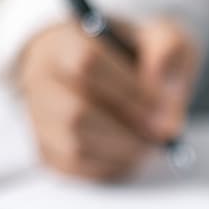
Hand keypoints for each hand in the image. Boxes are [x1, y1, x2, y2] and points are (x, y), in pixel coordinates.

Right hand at [16, 18, 199, 179]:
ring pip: (74, 144)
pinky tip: (133, 153)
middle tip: (164, 134)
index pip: (85, 64)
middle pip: (75, 112)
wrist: (115, 75)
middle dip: (129, 128)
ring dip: (124, 150)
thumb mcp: (162, 40)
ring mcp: (39, 116)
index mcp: (63, 41)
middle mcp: (39, 78)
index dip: (130, 92)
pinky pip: (76, 167)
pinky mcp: (47, 149)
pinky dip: (112, 166)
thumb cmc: (137, 56)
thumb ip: (170, 51)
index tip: (165, 108)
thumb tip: (163, 86)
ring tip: (151, 142)